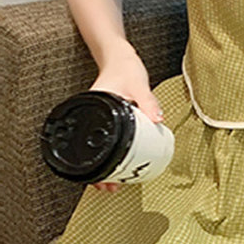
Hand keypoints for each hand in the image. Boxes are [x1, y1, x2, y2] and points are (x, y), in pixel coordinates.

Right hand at [87, 41, 162, 193]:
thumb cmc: (125, 67)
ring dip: (105, 166)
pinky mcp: (109, 121)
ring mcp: (99, 121)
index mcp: (93, 109)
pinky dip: (113, 154)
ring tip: (113, 183)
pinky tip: (121, 165)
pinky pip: (108, 141)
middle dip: (99, 172)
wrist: (120, 56)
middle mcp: (92, 118)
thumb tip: (158, 121)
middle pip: (90, 150)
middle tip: (108, 188)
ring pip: (99, 148)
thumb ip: (148, 102)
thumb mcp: (138, 85)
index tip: (100, 180)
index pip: (85, 141)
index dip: (93, 165)